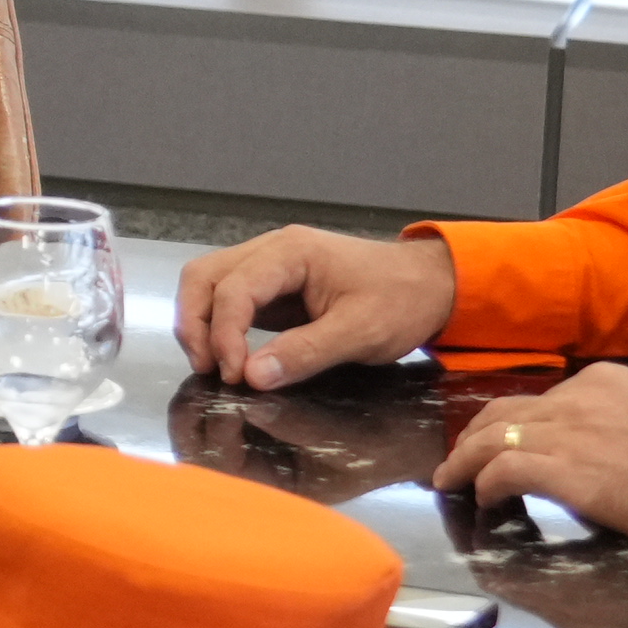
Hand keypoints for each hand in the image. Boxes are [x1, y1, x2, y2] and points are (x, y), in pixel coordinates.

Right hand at [177, 225, 458, 387]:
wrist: (432, 284)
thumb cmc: (402, 300)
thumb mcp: (361, 332)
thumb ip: (305, 352)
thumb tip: (252, 376)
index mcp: (291, 252)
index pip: (233, 288)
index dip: (224, 334)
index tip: (234, 376)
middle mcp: (272, 250)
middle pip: (203, 276)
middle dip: (195, 324)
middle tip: (209, 370)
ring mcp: (270, 266)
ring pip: (208, 284)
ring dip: (200, 324)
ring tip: (212, 366)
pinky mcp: (274, 285)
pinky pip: (229, 298)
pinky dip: (218, 325)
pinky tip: (228, 356)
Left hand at [434, 361, 627, 555]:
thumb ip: (614, 427)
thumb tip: (595, 456)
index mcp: (600, 382)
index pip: (537, 399)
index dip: (508, 423)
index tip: (496, 443)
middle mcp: (576, 397)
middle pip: (501, 411)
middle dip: (471, 438)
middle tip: (456, 463)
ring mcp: (568, 431)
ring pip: (490, 438)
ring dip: (464, 464)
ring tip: (452, 484)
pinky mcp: (566, 470)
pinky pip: (502, 470)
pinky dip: (484, 486)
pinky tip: (486, 502)